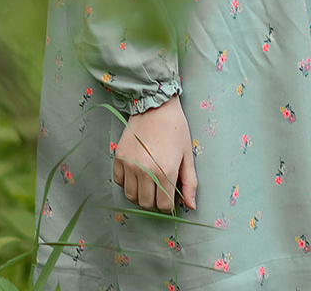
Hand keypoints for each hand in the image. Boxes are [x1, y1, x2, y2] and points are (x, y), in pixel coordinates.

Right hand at [113, 96, 196, 212]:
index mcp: (166, 171)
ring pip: (131, 196)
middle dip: (155, 200)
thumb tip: (191, 206)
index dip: (169, 203)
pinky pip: (119, 182)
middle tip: (159, 187)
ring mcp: (130, 164)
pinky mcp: (119, 157)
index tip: (170, 194)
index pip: (164, 206)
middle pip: (146, 204)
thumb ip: (190, 181)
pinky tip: (136, 173)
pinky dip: (127, 182)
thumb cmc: (175, 128)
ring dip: (140, 194)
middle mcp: (146, 171)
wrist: (156, 105)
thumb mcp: (187, 153)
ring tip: (148, 182)